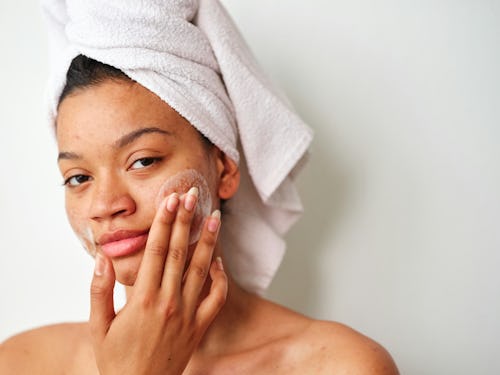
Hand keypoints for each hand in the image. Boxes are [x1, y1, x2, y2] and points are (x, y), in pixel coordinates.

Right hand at [89, 189, 226, 374]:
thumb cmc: (116, 360)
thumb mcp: (98, 327)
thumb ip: (100, 290)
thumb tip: (104, 257)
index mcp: (142, 299)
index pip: (155, 250)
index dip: (163, 222)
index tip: (169, 200)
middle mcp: (168, 302)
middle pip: (179, 252)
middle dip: (186, 220)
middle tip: (192, 194)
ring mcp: (188, 314)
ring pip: (201, 270)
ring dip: (208, 241)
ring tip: (214, 216)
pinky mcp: (200, 327)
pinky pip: (216, 298)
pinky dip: (220, 278)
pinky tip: (219, 261)